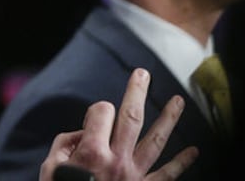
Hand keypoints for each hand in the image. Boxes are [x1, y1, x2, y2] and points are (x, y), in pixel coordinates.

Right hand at [39, 68, 197, 180]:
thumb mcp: (50, 168)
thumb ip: (65, 144)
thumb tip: (82, 134)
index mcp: (92, 152)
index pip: (101, 112)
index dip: (96, 110)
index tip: (91, 119)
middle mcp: (116, 160)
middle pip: (132, 117)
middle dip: (137, 92)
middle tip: (144, 74)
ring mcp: (133, 176)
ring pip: (155, 141)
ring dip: (168, 119)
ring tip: (178, 101)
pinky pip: (166, 176)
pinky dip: (181, 164)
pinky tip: (193, 151)